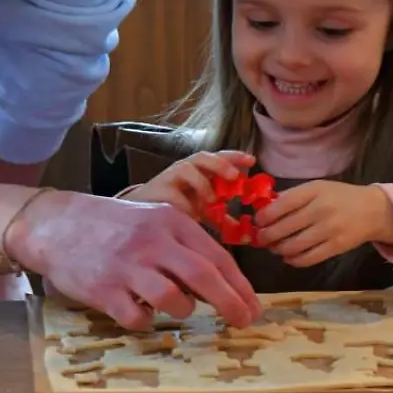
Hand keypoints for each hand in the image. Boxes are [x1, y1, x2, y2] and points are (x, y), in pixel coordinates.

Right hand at [7, 191, 261, 330]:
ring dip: (182, 309)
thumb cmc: (113, 226)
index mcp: (170, 222)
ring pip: (174, 300)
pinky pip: (138, 318)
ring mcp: (128, 267)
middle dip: (230, 303)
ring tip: (173, 305)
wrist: (56, 225)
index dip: (239, 285)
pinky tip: (139, 310)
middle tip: (244, 321)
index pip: (216, 256)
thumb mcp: (153, 222)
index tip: (253, 307)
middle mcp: (152, 242)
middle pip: (204, 277)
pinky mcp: (104, 290)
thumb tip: (220, 284)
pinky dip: (145, 320)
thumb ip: (184, 246)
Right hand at [124, 150, 255, 217]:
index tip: (251, 161)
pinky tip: (191, 216)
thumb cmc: (176, 208)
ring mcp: (170, 178)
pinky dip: (186, 204)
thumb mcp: (202, 211)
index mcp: (199, 171)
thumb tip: (246, 235)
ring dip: (202, 182)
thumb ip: (221, 218)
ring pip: (186, 168)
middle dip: (220, 164)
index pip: (218, 157)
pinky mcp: (157, 190)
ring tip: (211, 200)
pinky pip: (173, 193)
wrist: (142, 214)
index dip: (235, 157)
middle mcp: (185, 170)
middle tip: (233, 176)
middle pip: (203, 157)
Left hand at [255, 181, 387, 266]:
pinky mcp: (336, 247)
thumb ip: (292, 196)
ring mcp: (329, 230)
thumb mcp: (317, 188)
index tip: (257, 222)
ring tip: (274, 248)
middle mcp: (321, 209)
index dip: (265, 216)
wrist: (372, 210)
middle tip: (261, 239)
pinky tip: (288, 257)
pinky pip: (307, 258)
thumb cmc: (339, 197)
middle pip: (284, 228)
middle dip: (267, 236)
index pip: (282, 205)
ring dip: (278, 249)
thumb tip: (265, 209)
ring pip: (293, 246)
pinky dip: (293, 260)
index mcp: (314, 191)